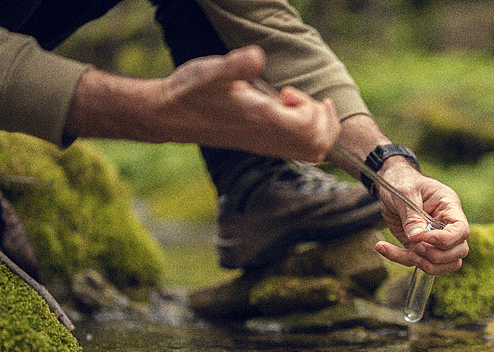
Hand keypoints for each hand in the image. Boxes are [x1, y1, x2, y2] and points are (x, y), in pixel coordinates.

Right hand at [66, 46, 339, 162]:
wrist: (170, 117)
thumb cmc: (192, 92)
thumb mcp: (212, 71)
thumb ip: (235, 65)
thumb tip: (257, 57)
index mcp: (263, 122)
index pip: (310, 128)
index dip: (310, 107)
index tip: (287, 91)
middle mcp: (269, 140)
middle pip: (319, 146)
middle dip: (323, 120)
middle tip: (302, 99)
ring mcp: (267, 147)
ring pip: (313, 152)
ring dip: (317, 128)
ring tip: (298, 106)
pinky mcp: (263, 147)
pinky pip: (299, 152)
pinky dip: (306, 134)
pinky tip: (286, 112)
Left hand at [373, 160, 469, 274]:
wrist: (390, 185)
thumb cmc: (402, 182)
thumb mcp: (405, 192)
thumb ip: (412, 215)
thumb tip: (417, 238)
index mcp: (449, 207)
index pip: (461, 230)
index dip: (447, 240)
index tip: (425, 238)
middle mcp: (446, 225)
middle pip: (459, 251)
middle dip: (437, 255)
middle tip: (415, 245)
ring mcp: (435, 239)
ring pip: (444, 264)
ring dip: (425, 264)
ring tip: (406, 251)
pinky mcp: (420, 247)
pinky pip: (417, 261)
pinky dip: (400, 258)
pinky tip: (382, 247)